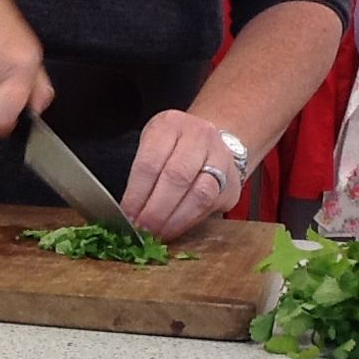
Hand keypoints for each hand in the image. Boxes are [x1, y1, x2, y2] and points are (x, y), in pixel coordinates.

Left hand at [121, 110, 242, 241]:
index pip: (150, 162)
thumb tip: (128, 214)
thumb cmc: (174, 149)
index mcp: (170, 125)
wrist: (212, 143)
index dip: (137, 194)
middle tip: (142, 229)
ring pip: (199, 194)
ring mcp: (220, 158)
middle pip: (176, 177)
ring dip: (175, 219)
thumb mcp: (153, 149)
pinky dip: (189, 221)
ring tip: (158, 233)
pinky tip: (174, 229)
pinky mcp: (231, 183)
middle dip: (156, 210)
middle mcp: (199, 136)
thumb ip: (141, 177)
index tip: (127, 216)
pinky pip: (210, 206)